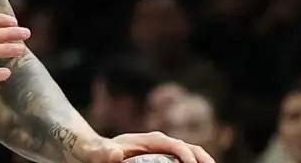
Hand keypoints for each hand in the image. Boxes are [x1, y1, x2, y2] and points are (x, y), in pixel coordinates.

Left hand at [82, 132, 214, 162]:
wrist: (97, 151)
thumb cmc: (98, 152)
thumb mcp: (99, 153)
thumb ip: (105, 153)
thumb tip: (114, 154)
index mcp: (148, 140)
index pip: (172, 143)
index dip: (184, 153)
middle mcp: (159, 142)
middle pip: (187, 147)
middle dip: (202, 158)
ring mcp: (164, 150)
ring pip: (191, 153)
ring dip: (203, 161)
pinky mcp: (165, 158)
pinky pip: (184, 160)